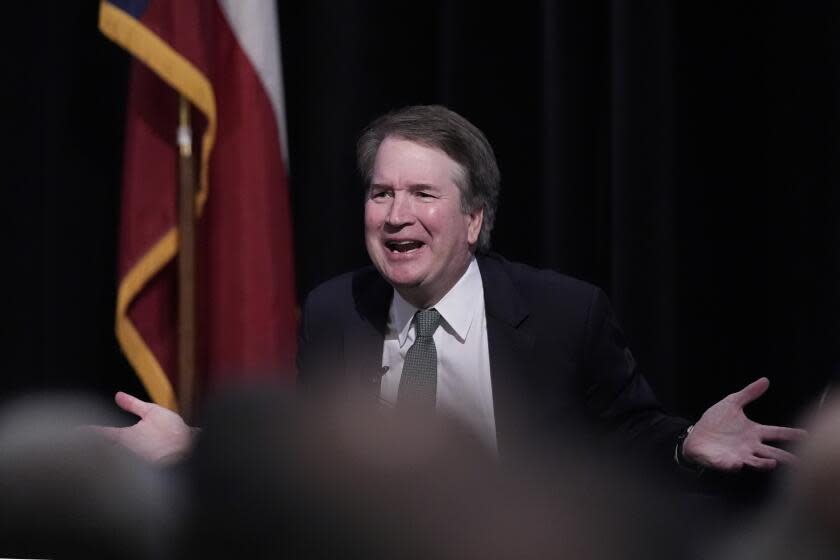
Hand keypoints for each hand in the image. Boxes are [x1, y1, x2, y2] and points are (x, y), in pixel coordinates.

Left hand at [91, 392, 193, 463]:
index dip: (87, 432)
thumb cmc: (172, 432)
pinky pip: (126, 466)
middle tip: (81, 444)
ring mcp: (130, 463)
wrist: (188, 452)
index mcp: (124, 437)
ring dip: (105, 457)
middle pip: (102, 451)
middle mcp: (123, 452)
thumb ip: (133, 404)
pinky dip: (121, 463)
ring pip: (112, 460)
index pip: (100, 434)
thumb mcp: (153, 412)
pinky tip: (123, 464)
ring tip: (97, 454)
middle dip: (92, 448)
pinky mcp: (140, 471)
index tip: (75, 431)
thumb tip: (118, 396)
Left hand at [682, 377, 806, 471]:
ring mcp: (738, 455)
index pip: (776, 432)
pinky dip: (734, 465)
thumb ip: (748, 394)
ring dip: (763, 463)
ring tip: (772, 462)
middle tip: (800, 461)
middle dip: (785, 457)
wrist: (695, 434)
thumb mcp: (731, 403)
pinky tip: (738, 463)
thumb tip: (765, 380)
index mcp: (753, 432)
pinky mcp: (723, 461)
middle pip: (772, 452)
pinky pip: (730, 465)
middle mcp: (750, 446)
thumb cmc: (715, 421)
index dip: (790, 434)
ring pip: (755, 462)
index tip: (806, 434)